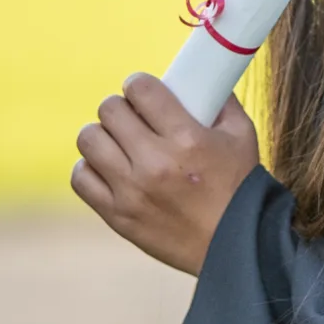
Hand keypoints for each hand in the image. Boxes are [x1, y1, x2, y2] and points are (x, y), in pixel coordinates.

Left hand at [71, 74, 260, 275]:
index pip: (140, 89)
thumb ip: (221, 101)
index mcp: (186, 139)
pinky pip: (81, 178)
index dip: (139, 85)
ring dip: (103, 135)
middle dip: (122, 108)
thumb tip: (201, 76)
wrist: (237, 247)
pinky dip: (90, 167)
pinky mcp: (118, 216)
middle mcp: (154, 163)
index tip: (144, 92)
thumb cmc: (241, 188)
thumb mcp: (242, 135)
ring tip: (119, 143)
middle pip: (109, 110)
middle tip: (134, 118)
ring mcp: (132, 192)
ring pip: (89, 140)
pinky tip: (110, 167)